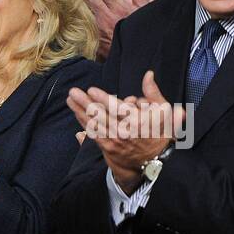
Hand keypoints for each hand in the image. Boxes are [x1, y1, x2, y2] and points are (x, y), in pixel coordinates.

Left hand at [67, 70, 182, 192]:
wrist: (155, 159)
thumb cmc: (159, 131)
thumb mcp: (163, 110)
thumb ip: (153, 92)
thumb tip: (148, 74)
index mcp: (138, 121)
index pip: (116, 108)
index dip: (102, 98)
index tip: (91, 89)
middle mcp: (124, 132)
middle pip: (101, 115)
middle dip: (85, 103)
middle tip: (73, 92)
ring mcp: (114, 140)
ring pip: (94, 124)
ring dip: (80, 111)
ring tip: (70, 100)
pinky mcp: (107, 147)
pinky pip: (93, 133)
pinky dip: (84, 123)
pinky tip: (77, 113)